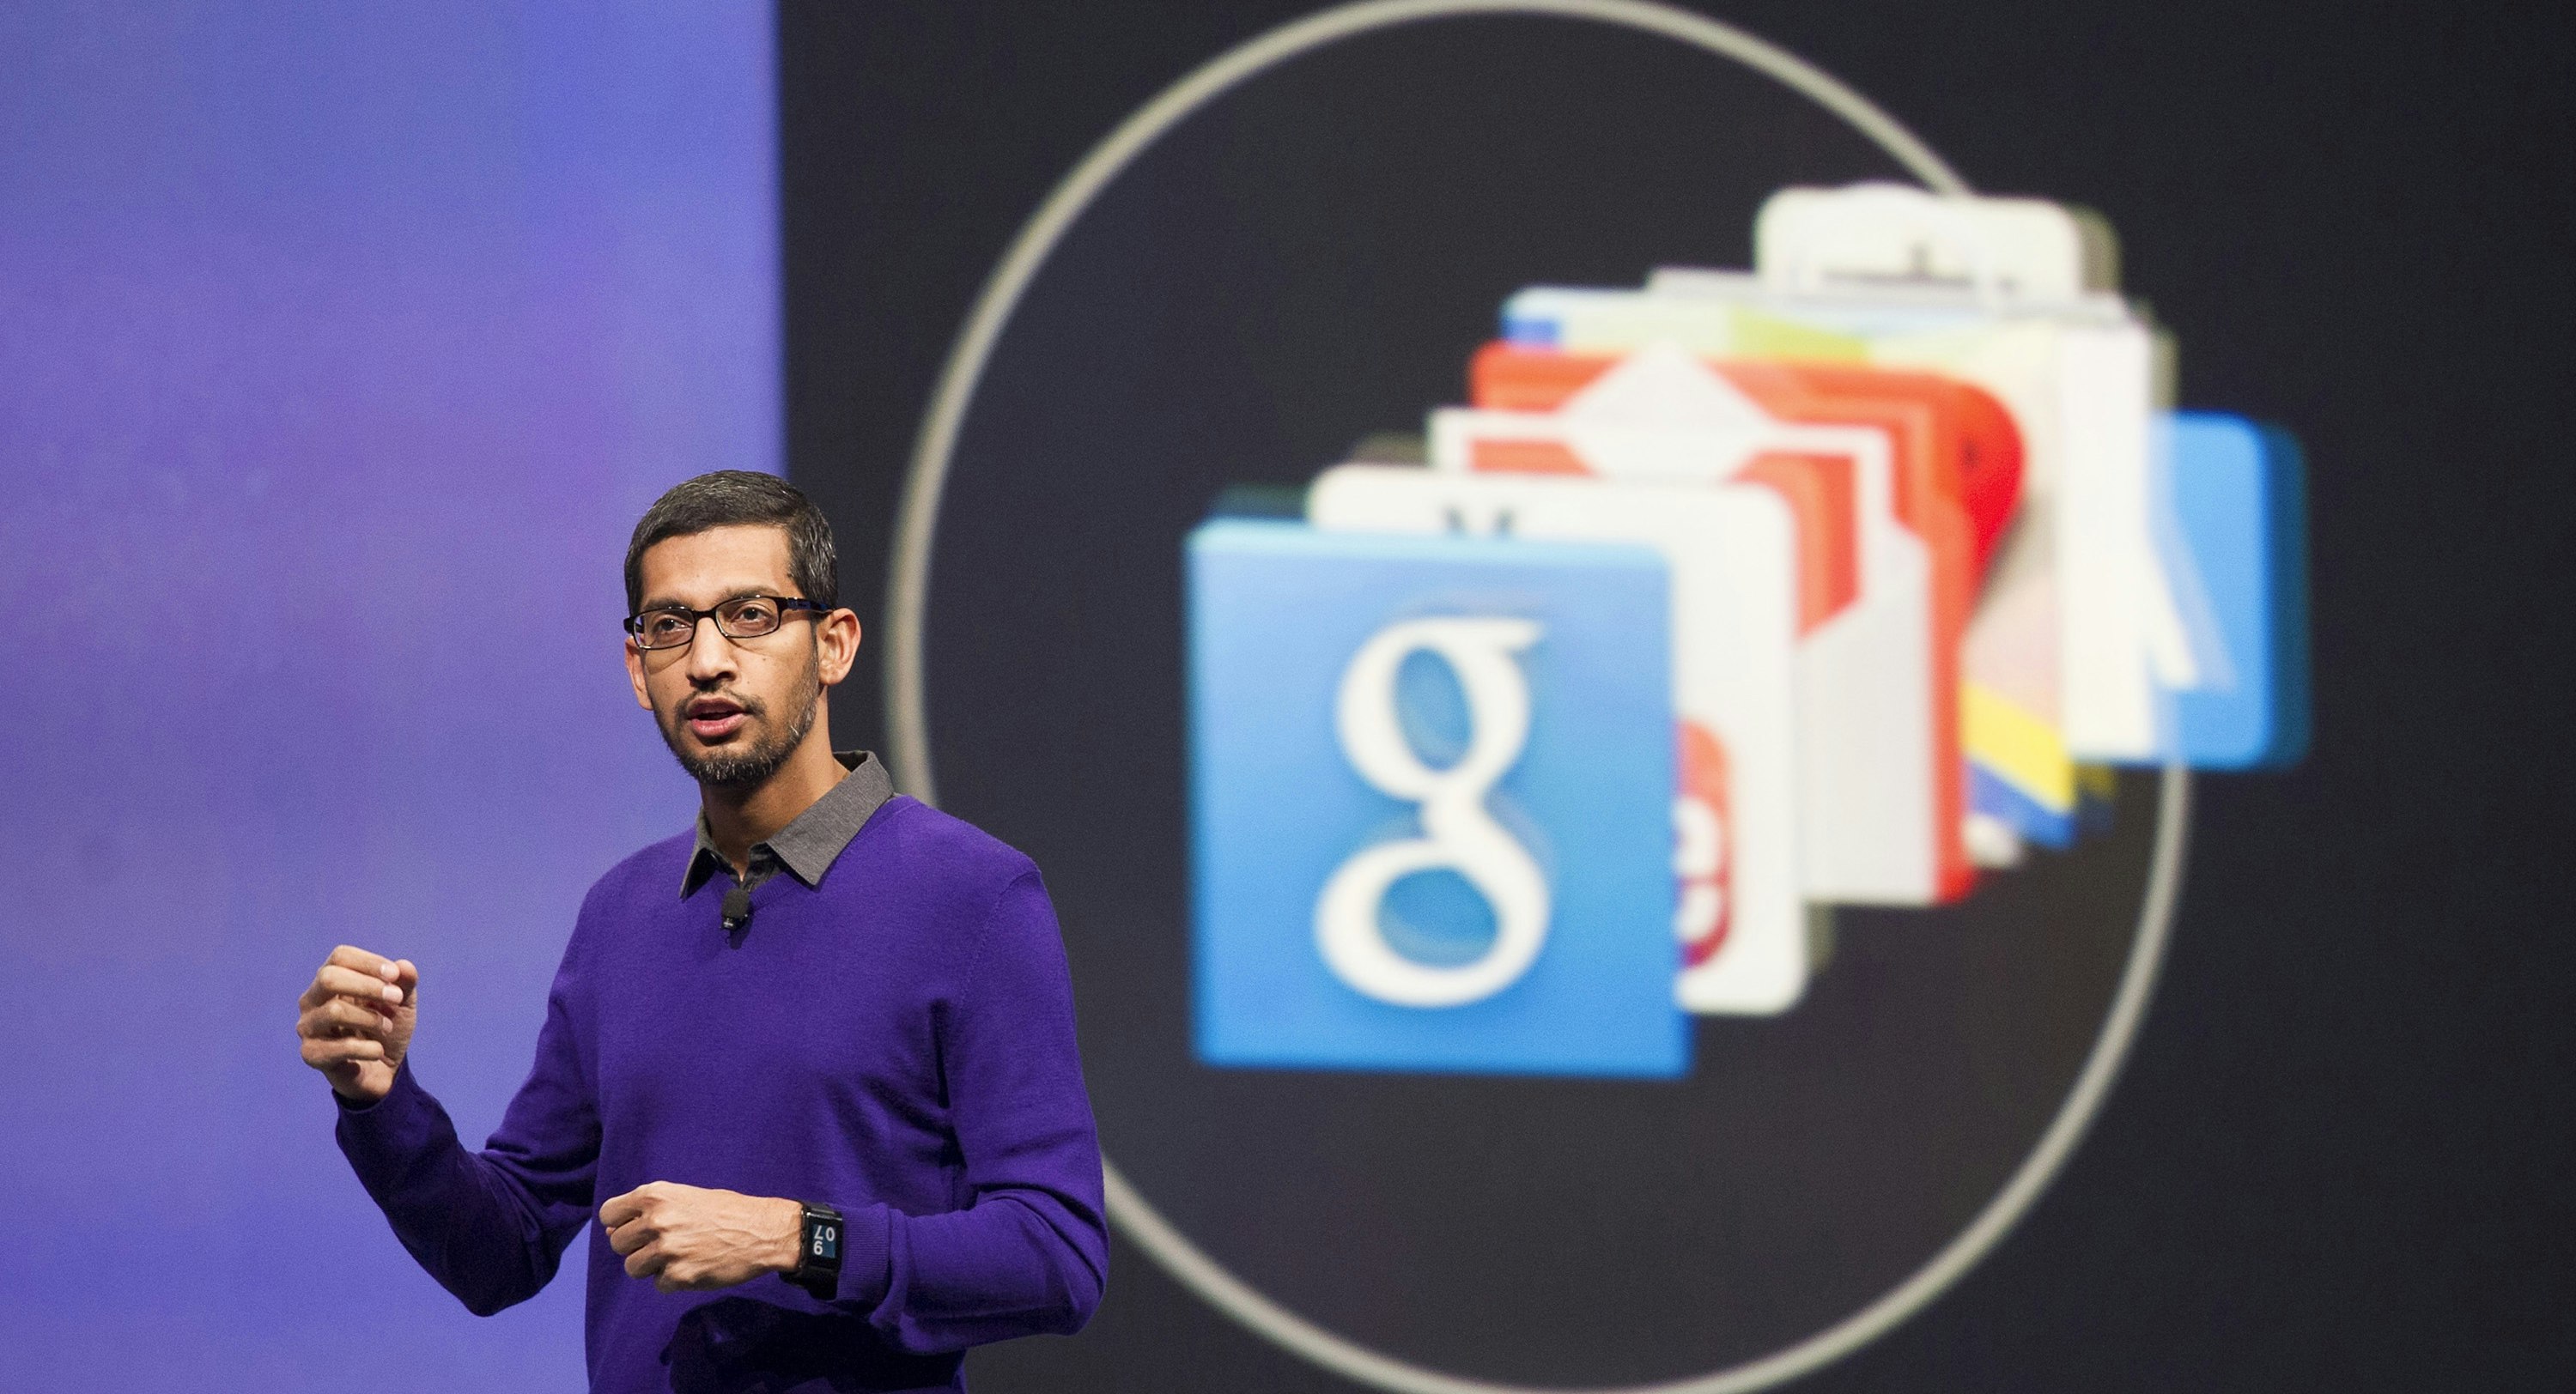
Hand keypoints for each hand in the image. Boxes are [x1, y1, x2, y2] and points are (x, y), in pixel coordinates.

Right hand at [296, 946, 417, 1102]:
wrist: (383, 1070)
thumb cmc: (386, 1028)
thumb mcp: (403, 1003)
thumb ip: (405, 983)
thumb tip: (404, 966)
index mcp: (331, 980)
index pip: (340, 957)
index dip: (369, 962)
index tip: (395, 976)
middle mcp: (312, 1000)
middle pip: (329, 978)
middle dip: (368, 986)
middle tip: (396, 999)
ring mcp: (308, 1027)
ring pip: (334, 1012)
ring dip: (370, 1019)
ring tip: (386, 1027)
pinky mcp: (311, 1054)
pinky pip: (339, 1047)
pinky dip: (368, 1048)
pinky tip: (378, 1051)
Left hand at [600, 1182, 803, 1293]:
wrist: (762, 1231)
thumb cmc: (724, 1211)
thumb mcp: (684, 1198)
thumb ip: (647, 1212)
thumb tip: (611, 1231)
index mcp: (655, 1195)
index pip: (609, 1213)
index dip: (619, 1223)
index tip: (634, 1229)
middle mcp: (656, 1221)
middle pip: (617, 1243)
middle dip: (635, 1247)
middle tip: (661, 1245)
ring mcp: (667, 1250)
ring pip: (633, 1267)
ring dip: (650, 1267)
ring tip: (676, 1257)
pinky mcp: (679, 1275)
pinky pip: (658, 1284)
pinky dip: (673, 1280)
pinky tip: (693, 1267)